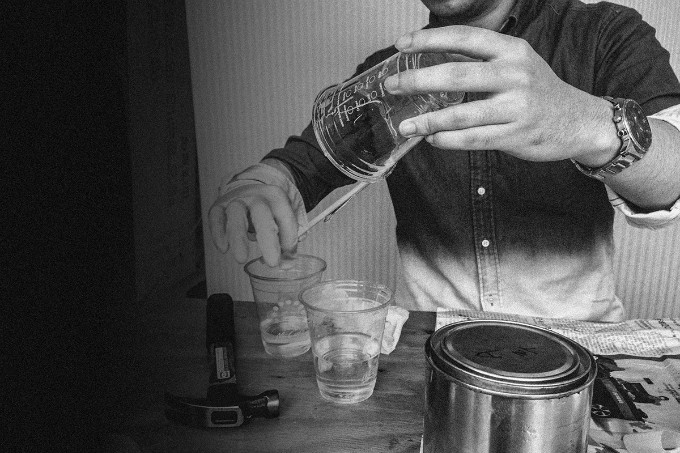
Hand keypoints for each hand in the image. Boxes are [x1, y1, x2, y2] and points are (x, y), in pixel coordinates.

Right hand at [208, 181, 299, 266]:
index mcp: (276, 197)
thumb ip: (288, 241)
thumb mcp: (283, 219)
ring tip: (241, 258)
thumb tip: (287, 264)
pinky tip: (223, 248)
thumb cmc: (268, 211)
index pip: (285, 216)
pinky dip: (218, 232)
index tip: (288, 256)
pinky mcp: (219, 206)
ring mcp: (236, 200)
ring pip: (236, 214)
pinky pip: (216, 217)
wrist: (247, 191)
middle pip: (261, 212)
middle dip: (267, 238)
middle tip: (272, 262)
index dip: (289, 237)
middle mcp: (256, 196)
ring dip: (239, 237)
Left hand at [383, 26, 616, 164]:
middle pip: (457, 74)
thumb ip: (480, 58)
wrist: (579, 120)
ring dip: (428, 120)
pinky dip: (448, 140)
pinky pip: (474, 139)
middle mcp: (515, 74)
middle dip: (418, 80)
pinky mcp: (516, 135)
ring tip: (405, 125)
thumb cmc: (537, 90)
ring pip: (462, 114)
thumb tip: (431, 56)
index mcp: (511, 49)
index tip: (401, 44)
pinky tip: (431, 138)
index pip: (464, 37)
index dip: (429, 39)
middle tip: (391, 86)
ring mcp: (516, 106)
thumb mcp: (516, 62)